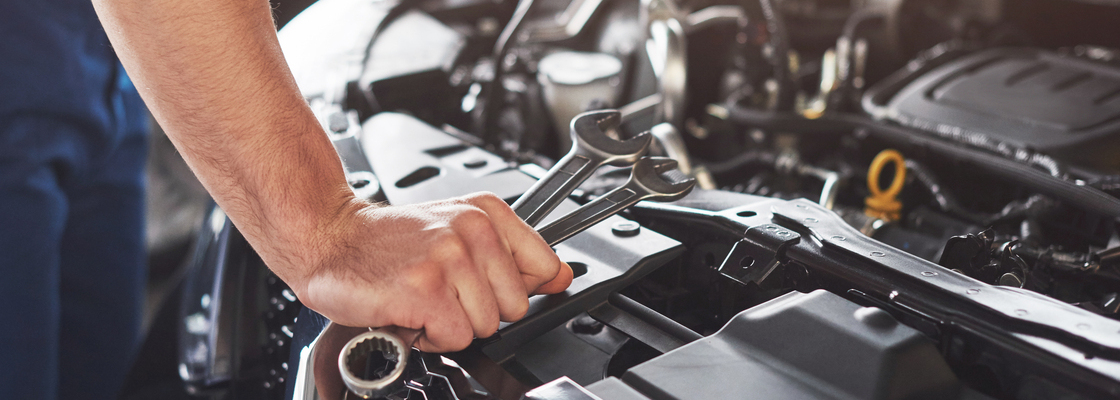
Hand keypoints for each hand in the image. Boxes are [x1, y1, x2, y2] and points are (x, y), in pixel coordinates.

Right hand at [295, 192, 573, 351]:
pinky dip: (429, 337)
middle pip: (515, 307)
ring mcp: (449, 259)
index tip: (485, 284)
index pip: (544, 266)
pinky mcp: (426, 290)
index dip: (514, 288)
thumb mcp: (457, 230)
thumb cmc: (388, 240)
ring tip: (422, 299)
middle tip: (441, 291)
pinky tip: (409, 312)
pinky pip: (456, 338)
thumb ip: (514, 254)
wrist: (329, 237)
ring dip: (450, 324)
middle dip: (478, 310)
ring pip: (486, 326)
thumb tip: (562, 276)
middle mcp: (472, 230)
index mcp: (486, 213)